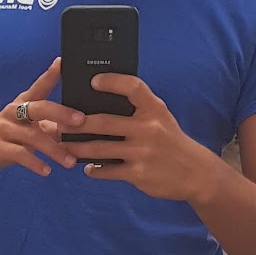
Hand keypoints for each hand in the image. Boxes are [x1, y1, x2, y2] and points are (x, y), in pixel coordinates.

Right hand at [0, 60, 87, 180]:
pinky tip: (46, 170)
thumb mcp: (28, 130)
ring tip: (69, 162)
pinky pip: (20, 154)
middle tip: (80, 121)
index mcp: (22, 104)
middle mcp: (13, 111)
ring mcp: (4, 128)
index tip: (63, 62)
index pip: (39, 86)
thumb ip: (49, 127)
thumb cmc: (7, 140)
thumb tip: (77, 129)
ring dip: (54, 150)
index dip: (51, 74)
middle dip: (61, 113)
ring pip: (33, 136)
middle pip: (39, 107)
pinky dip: (35, 163)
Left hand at [76, 75, 218, 205]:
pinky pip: (108, 170)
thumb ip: (138, 109)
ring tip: (64, 145)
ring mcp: (142, 152)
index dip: (111, 81)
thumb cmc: (171, 142)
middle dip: (77, 123)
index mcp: (154, 109)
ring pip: (100, 148)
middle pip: (104, 121)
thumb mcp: (161, 118)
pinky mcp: (138, 173)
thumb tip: (103, 102)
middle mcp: (148, 128)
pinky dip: (95, 170)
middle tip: (59, 122)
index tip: (92, 81)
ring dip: (78, 147)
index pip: (132, 87)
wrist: (195, 172)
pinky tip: (88, 168)